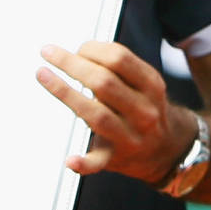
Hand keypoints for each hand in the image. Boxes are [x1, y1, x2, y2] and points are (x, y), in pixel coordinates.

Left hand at [38, 41, 188, 182]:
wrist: (166, 149)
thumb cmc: (144, 109)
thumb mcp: (145, 84)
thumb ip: (120, 69)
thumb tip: (80, 52)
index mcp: (152, 86)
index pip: (120, 59)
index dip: (93, 48)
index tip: (76, 47)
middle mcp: (144, 111)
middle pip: (104, 82)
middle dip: (72, 63)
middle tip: (51, 53)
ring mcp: (131, 137)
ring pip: (96, 114)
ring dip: (65, 92)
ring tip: (43, 75)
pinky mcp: (115, 158)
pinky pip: (97, 162)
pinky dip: (83, 163)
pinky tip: (70, 160)